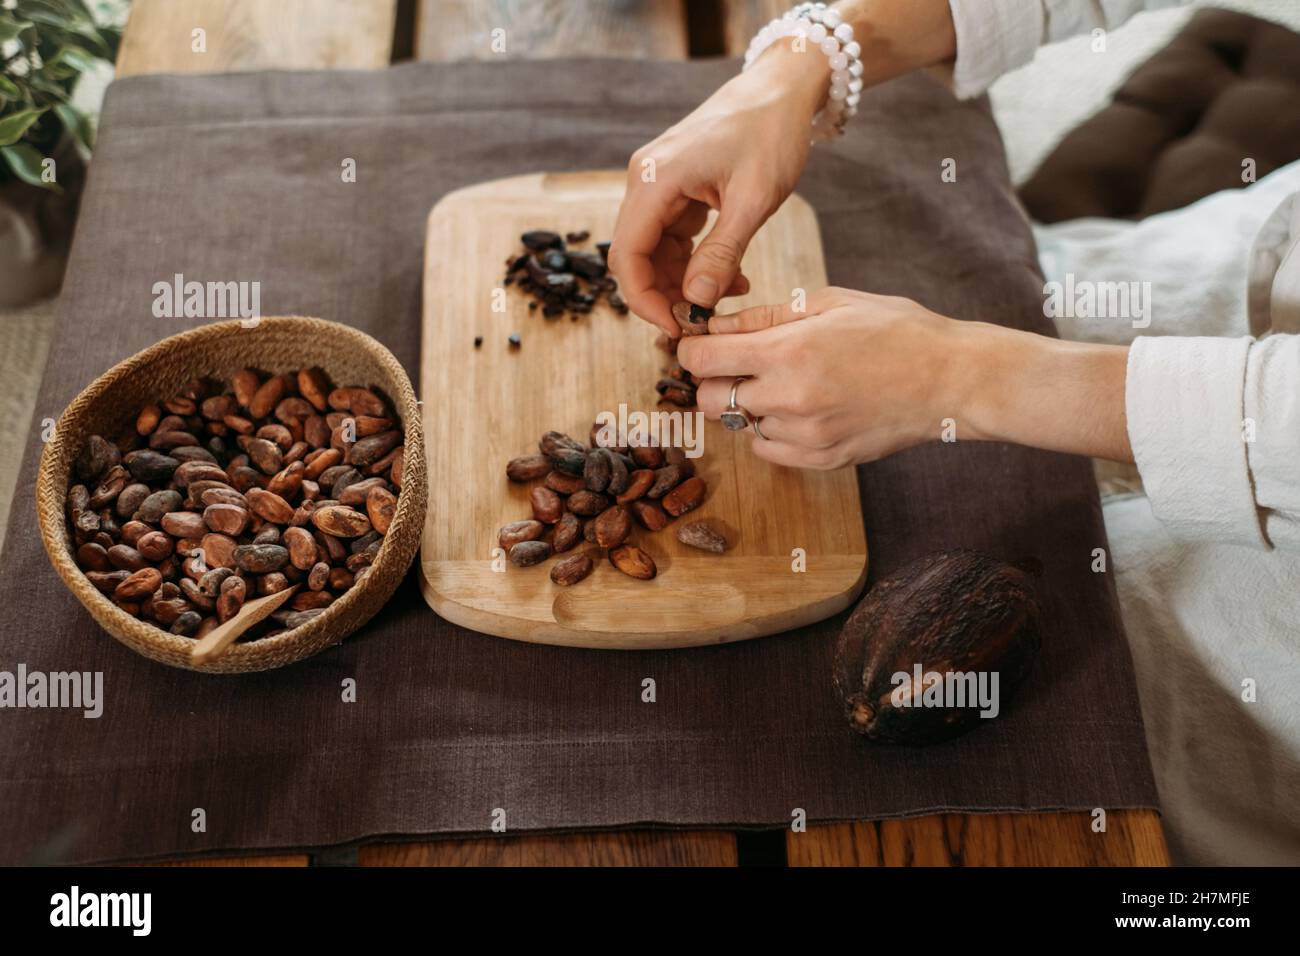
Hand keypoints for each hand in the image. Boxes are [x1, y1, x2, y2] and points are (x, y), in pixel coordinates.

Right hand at [608, 43, 827, 336]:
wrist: (783, 90)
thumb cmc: (770, 133)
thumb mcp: (753, 200)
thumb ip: (722, 253)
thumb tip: (697, 301)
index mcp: (654, 180)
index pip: (627, 256)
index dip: (645, 299)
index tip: (677, 326)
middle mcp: (646, 181)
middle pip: (635, 256)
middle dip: (665, 294)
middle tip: (703, 319)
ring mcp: (659, 184)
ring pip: (654, 251)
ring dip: (684, 281)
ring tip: (728, 294)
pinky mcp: (676, 188)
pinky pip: (672, 237)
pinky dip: (695, 261)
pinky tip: (729, 273)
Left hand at [680, 288, 1133, 467]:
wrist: (951, 379)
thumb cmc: (896, 330)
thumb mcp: (830, 303)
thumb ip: (765, 316)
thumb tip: (714, 324)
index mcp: (790, 351)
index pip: (701, 360)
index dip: (691, 349)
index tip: (700, 343)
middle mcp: (791, 399)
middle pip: (710, 400)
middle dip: (714, 380)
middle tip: (738, 364)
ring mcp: (806, 436)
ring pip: (741, 426)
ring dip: (749, 405)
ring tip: (784, 382)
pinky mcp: (822, 460)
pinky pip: (768, 450)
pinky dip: (771, 431)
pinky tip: (800, 407)